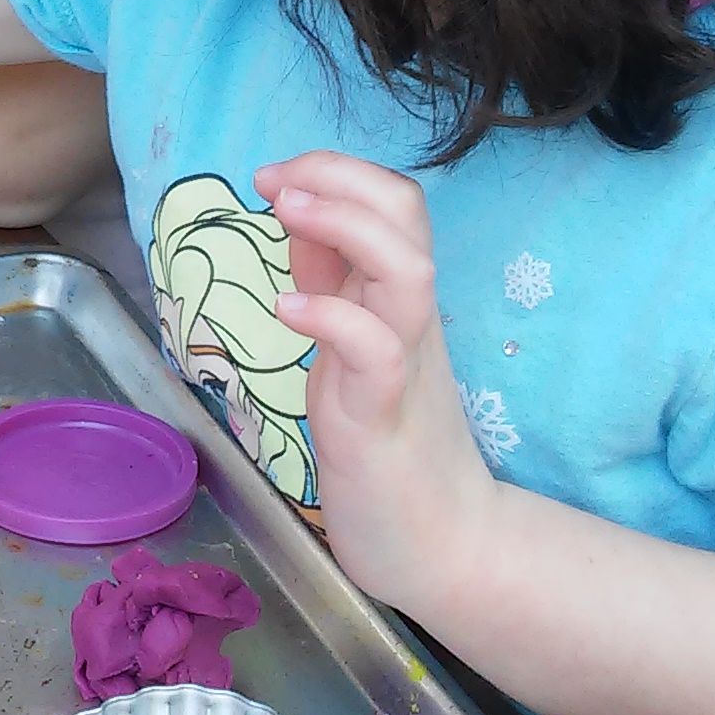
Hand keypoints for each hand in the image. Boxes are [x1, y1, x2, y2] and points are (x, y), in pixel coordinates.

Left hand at [257, 151, 494, 610]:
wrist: (439, 544)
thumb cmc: (389, 443)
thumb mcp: (349, 345)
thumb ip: (329, 281)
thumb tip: (297, 216)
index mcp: (398, 298)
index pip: (392, 199)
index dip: (335, 170)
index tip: (276, 176)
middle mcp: (409, 318)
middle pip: (407, 210)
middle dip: (338, 175)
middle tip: (275, 181)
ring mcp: (403, 364)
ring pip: (405, 268)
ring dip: (343, 225)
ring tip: (285, 211)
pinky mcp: (385, 417)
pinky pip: (375, 351)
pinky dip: (333, 317)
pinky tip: (287, 308)